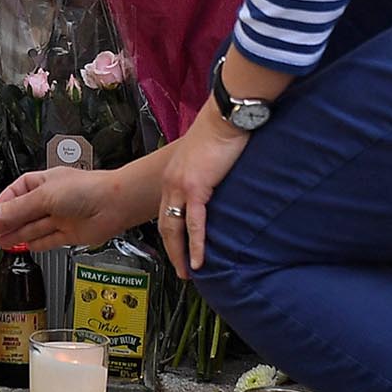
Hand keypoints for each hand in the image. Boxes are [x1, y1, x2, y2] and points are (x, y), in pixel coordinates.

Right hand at [0, 166, 136, 251]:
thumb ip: (17, 210)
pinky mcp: (70, 233)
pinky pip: (48, 240)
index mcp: (43, 182)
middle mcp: (51, 199)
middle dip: (6, 222)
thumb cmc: (87, 189)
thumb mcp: (43, 197)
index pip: (15, 193)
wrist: (115, 204)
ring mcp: (61, 217)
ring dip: (17, 234)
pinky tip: (24, 246)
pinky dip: (35, 244)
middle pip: (22, 212)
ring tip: (1, 241)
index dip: (2, 206)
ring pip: (33, 227)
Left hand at [157, 99, 251, 275]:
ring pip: (175, 229)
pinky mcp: (197, 188)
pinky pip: (195, 224)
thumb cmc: (221, 133)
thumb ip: (206, 175)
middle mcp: (171, 183)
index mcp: (173, 176)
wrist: (225, 118)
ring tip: (188, 273)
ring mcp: (181, 186)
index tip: (177, 250)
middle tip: (180, 270)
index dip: (170, 233)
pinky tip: (200, 261)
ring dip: (180, 254)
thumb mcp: (206, 158)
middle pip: (166, 224)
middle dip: (171, 250)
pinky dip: (197, 246)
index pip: (167, 211)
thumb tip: (217, 186)